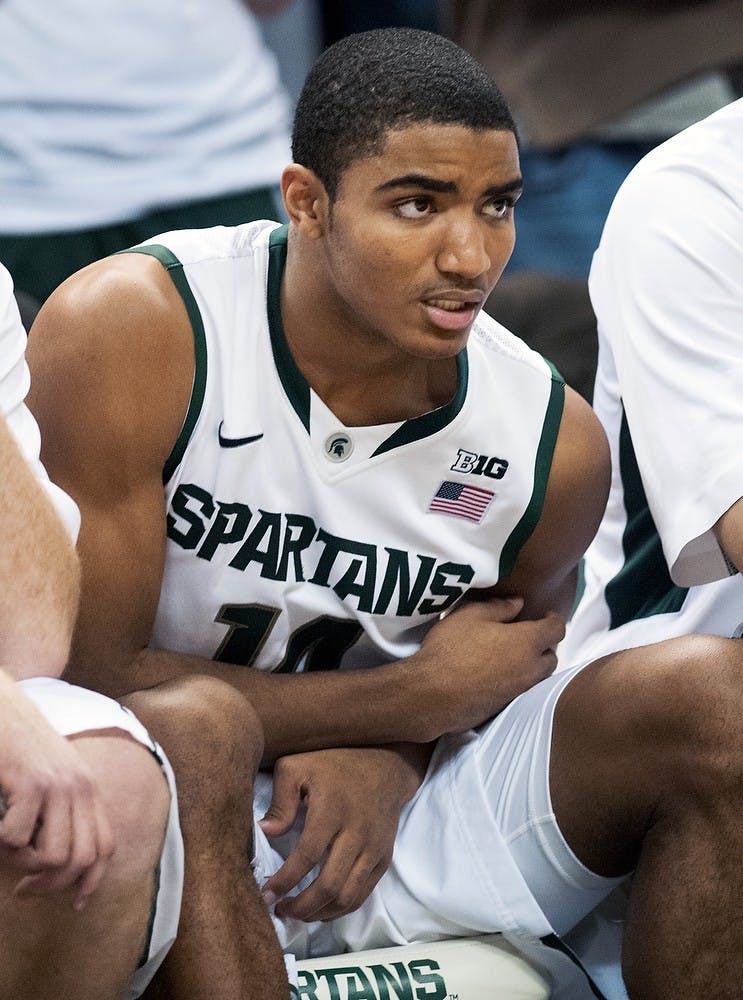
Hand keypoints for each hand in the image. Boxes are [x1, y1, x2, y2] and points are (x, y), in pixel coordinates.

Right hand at [0, 677, 114, 907]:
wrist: (1, 705)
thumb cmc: (19, 745)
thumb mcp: (51, 776)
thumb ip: (61, 809)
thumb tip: (58, 861)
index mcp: (88, 788)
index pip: (105, 847)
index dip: (90, 882)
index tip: (71, 902)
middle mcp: (80, 787)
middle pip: (81, 860)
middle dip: (51, 885)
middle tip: (24, 889)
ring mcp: (58, 785)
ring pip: (53, 856)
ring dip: (23, 863)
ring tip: (6, 848)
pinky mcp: (31, 784)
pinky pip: (18, 839)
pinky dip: (1, 842)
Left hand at [258, 743, 428, 920]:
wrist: (384, 766)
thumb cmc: (335, 766)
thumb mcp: (298, 767)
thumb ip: (280, 800)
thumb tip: (264, 832)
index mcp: (332, 810)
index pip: (306, 856)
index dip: (284, 881)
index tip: (265, 895)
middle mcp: (356, 833)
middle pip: (329, 886)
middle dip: (301, 907)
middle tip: (280, 910)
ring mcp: (373, 848)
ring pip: (348, 897)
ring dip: (320, 913)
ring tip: (298, 913)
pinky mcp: (383, 858)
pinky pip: (363, 894)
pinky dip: (340, 908)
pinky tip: (321, 907)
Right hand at [404, 595, 564, 739]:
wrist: (432, 695)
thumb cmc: (452, 649)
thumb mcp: (470, 616)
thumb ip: (498, 607)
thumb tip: (518, 604)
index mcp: (527, 642)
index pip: (556, 630)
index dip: (554, 620)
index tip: (544, 616)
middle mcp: (530, 669)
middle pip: (551, 657)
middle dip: (544, 646)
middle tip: (527, 636)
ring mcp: (519, 691)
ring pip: (538, 677)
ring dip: (532, 665)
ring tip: (512, 655)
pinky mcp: (505, 707)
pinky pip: (521, 690)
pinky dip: (517, 680)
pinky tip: (496, 674)